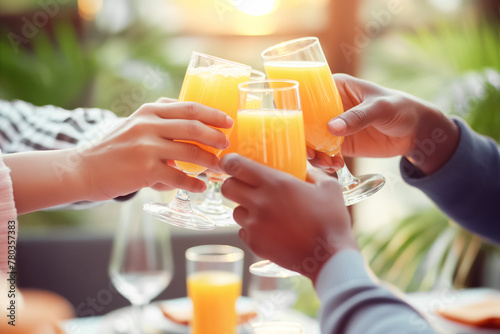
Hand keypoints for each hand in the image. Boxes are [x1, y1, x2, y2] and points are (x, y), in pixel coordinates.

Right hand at [79, 100, 231, 200]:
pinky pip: (178, 177)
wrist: (84, 169)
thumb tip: (193, 123)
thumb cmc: (114, 149)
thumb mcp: (135, 124)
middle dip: (216, 136)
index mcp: (149, 112)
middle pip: (193, 127)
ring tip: (219, 167)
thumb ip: (160, 120)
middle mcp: (148, 125)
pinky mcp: (144, 170)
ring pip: (190, 152)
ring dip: (210, 161)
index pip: (188, 107)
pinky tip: (201, 187)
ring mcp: (146, 147)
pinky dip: (193, 183)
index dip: (212, 114)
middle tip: (227, 144)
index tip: (228, 121)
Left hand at [220, 154, 357, 282]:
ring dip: (244, 208)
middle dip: (233, 184)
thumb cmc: (331, 220)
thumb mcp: (328, 186)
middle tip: (244, 186)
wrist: (328, 257)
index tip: (230, 162)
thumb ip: (311, 173)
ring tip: (263, 211)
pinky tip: (269, 229)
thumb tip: (303, 168)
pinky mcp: (254, 243)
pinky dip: (251, 228)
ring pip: (235, 210)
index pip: (235, 165)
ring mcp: (254, 225)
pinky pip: (243, 230)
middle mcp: (259, 202)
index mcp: (275, 183)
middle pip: (227, 187)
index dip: (229, 161)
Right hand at [309, 74, 458, 174]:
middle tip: (311, 153)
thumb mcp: (380, 108)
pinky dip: (326, 162)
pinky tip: (336, 165)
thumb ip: (358, 117)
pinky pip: (325, 154)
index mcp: (334, 88)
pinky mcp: (339, 145)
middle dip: (303, 139)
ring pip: (312, 141)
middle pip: (305, 122)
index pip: (307, 95)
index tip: (295, 126)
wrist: (415, 131)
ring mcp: (332, 128)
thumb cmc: (399, 107)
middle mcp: (328, 107)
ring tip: (327, 163)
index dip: (296, 109)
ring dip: (314, 155)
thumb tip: (332, 128)